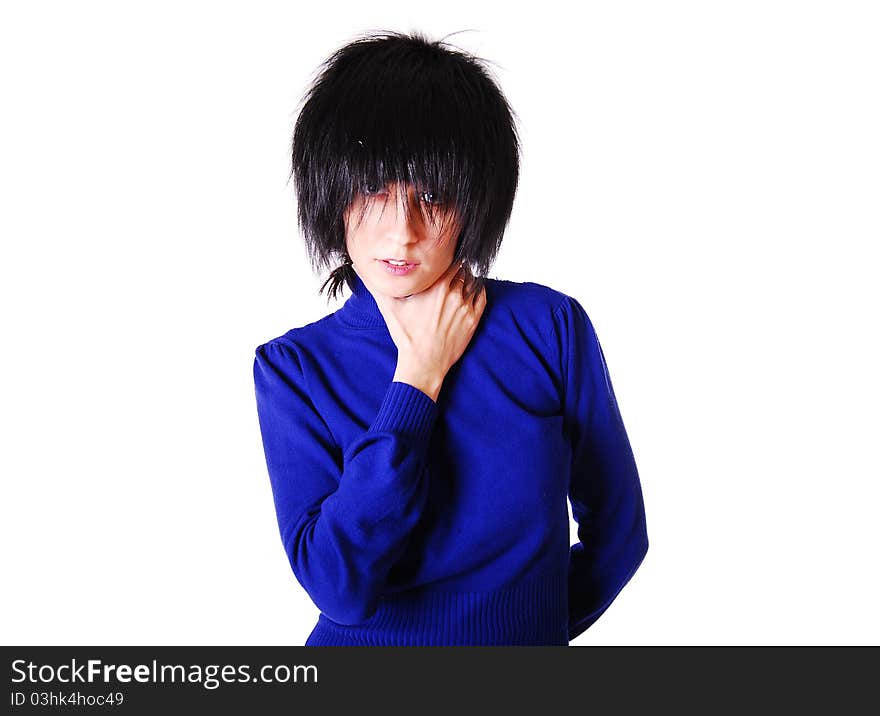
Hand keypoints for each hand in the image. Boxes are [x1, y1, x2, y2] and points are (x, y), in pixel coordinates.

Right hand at [366, 261, 486, 400]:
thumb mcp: (389, 308)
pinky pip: (481, 296)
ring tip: (458, 286)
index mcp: (435, 286)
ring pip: (473, 281)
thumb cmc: (407, 337)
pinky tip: (468, 295)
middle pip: (463, 269)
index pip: (450, 260)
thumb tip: (358, 269)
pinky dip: (477, 292)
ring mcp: (465, 306)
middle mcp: (453, 293)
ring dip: (467, 281)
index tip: (441, 264)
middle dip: (457, 270)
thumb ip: (376, 286)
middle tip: (449, 275)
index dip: (446, 261)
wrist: (423, 364)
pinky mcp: (473, 319)